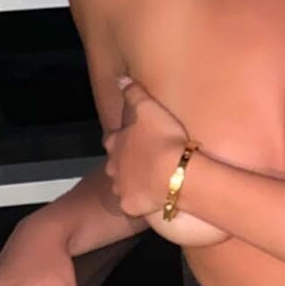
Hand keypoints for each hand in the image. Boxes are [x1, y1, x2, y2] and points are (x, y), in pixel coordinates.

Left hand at [103, 75, 190, 217]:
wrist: (174, 173)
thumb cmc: (162, 137)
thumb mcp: (149, 107)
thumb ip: (133, 93)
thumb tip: (119, 79)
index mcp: (116, 143)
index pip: (110, 139)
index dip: (120, 138)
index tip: (130, 138)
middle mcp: (113, 167)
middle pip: (113, 164)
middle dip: (123, 162)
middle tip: (142, 160)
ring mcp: (121, 189)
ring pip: (121, 185)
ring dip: (131, 182)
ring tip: (149, 180)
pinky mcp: (131, 207)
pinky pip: (133, 204)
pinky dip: (140, 201)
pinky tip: (153, 198)